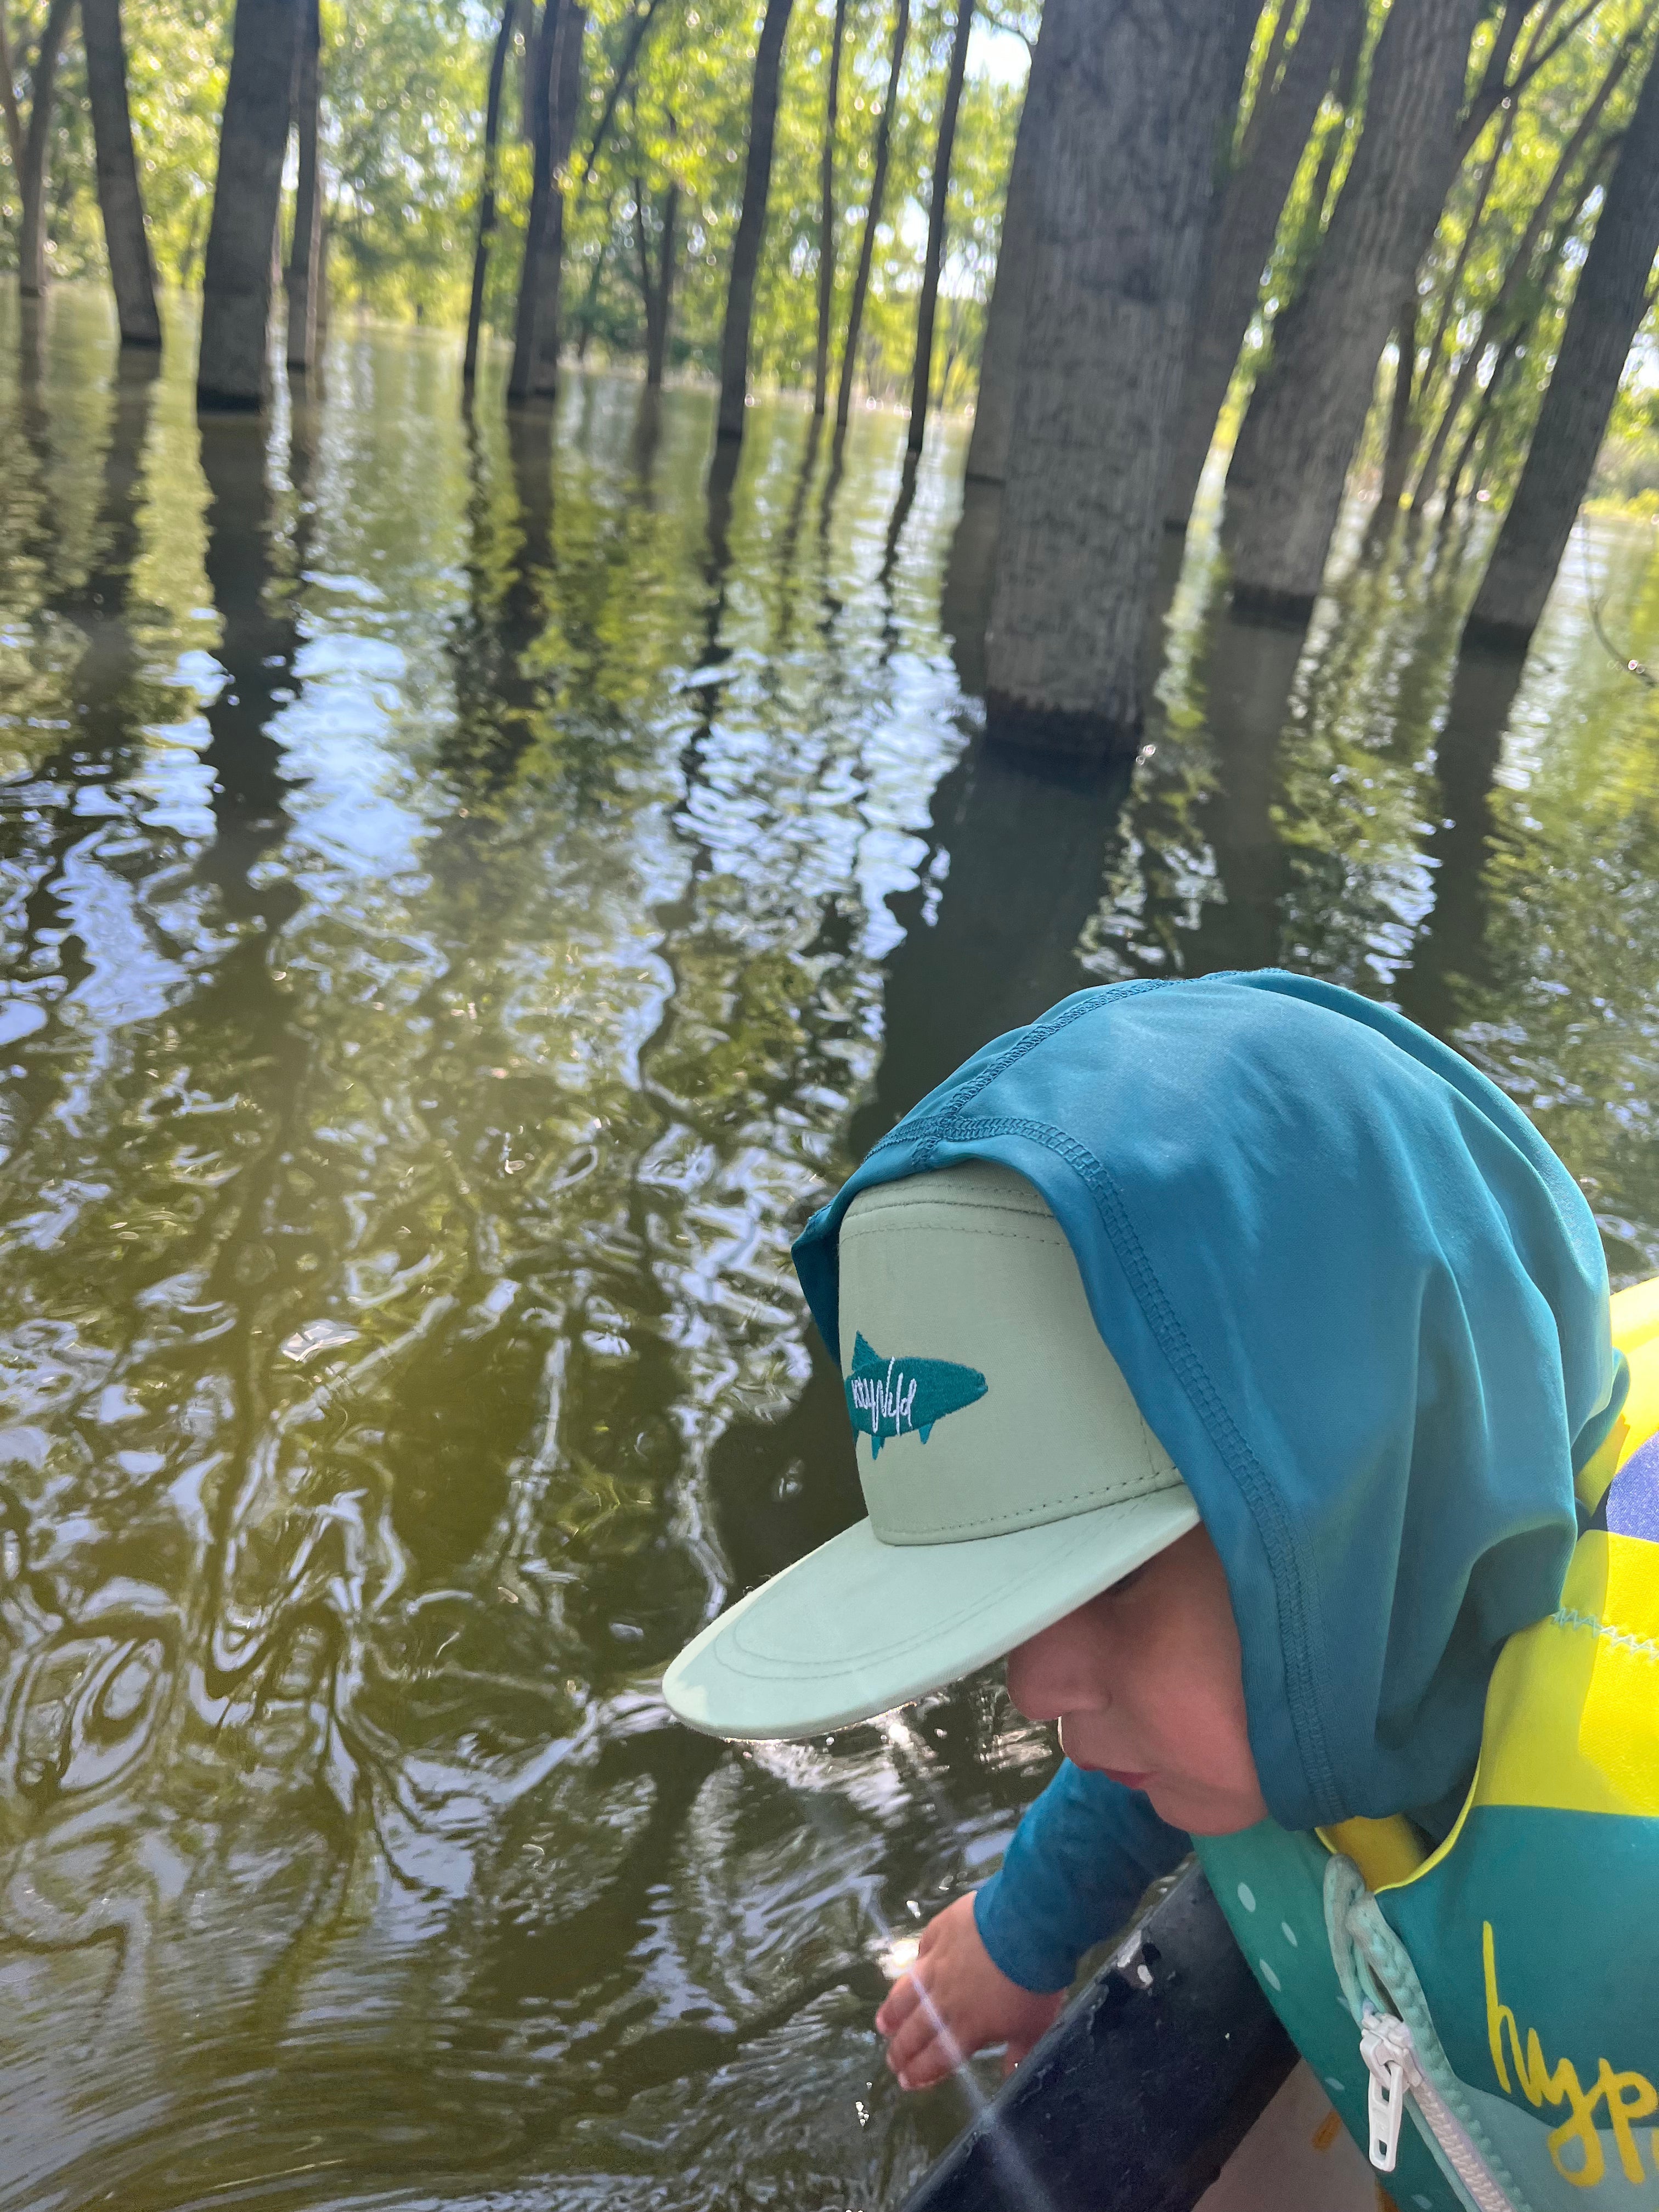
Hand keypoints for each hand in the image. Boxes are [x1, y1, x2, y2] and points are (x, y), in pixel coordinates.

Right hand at [875, 1893, 1066, 2089]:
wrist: (1025, 1928)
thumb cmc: (1034, 1984)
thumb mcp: (1035, 2029)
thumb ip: (1018, 2054)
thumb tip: (1007, 2074)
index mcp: (968, 2027)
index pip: (937, 2057)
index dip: (920, 2071)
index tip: (906, 2081)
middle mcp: (946, 1999)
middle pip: (916, 2029)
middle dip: (901, 2049)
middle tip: (891, 2060)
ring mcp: (939, 1963)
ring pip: (908, 1992)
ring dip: (894, 2010)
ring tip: (882, 2023)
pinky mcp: (941, 1931)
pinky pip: (923, 1948)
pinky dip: (916, 1962)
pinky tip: (911, 1967)